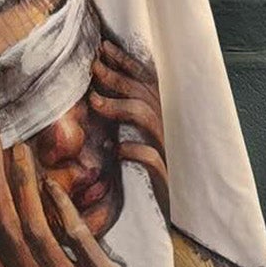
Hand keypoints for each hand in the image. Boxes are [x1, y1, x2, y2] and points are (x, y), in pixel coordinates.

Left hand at [89, 39, 169, 220]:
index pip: (146, 81)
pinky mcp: (163, 175)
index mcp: (160, 117)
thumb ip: (125, 118)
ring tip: (94, 103)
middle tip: (93, 67)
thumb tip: (95, 96)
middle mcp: (166, 128)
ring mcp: (166, 150)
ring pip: (145, 116)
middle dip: (117, 76)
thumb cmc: (149, 176)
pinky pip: (149, 156)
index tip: (103, 48)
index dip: (126, 62)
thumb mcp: (137, 142)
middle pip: (143, 92)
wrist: (172, 218)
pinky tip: (115, 149)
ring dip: (118, 106)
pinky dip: (131, 149)